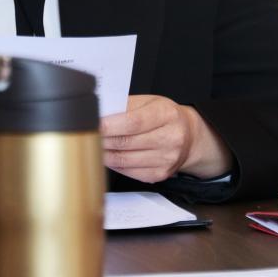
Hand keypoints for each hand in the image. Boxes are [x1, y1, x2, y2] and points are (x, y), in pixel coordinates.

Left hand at [100, 95, 231, 183]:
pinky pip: (129, 172)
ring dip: (104, 154)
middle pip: (126, 142)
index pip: (133, 122)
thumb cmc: (164, 116)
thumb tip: (100, 114)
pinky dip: (114, 164)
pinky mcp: (160, 174)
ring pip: (124, 160)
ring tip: (94, 146)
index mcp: (167, 114)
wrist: (189, 136)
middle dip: (102, 140)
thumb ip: (126, 106)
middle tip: (88, 135)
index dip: (110, 125)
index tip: (93, 124)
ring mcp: (167, 159)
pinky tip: (108, 156)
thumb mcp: (149, 102)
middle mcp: (171, 138)